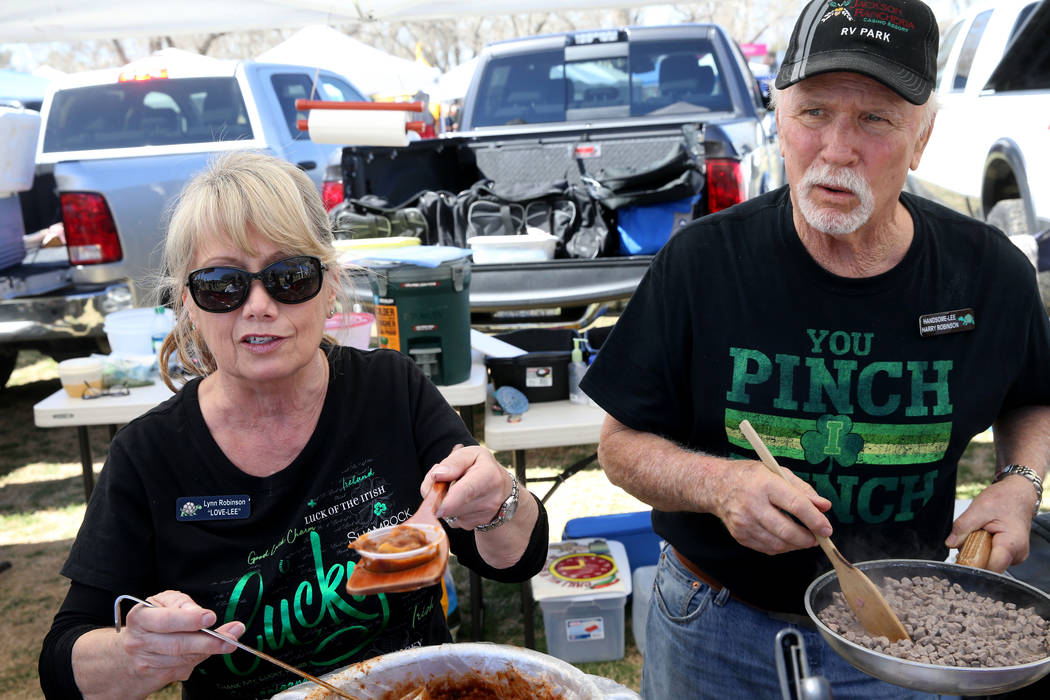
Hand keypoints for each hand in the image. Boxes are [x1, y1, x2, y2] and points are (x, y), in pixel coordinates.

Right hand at [118, 590, 243, 683]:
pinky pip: (185, 668)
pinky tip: (209, 650)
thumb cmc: (151, 620)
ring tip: (229, 642)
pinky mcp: (158, 676)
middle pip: (178, 644)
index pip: (166, 620)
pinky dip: (200, 658)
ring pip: (185, 659)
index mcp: (140, 619)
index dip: (189, 619)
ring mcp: (149, 662)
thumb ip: (180, 602)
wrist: (129, 653)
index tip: (210, 617)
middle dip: (208, 641)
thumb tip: (200, 612)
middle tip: (231, 636)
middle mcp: (141, 642)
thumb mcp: (162, 602)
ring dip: (210, 650)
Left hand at [422, 444, 511, 529]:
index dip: (451, 501)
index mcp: (489, 475)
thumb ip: (454, 461)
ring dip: (444, 502)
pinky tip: (459, 501)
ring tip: (455, 489)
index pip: (468, 490)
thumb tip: (437, 475)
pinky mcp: (473, 525)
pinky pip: (451, 519)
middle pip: (452, 505)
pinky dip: (449, 511)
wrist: (502, 490)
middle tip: (445, 480)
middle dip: (439, 494)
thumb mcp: (471, 454)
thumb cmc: (482, 467)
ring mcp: (483, 516)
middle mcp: (490, 499)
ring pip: (448, 513)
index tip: (439, 509)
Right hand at [709, 458, 832, 555]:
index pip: (796, 505)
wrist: (716, 485)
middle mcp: (753, 504)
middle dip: (807, 538)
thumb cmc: (750, 477)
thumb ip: (803, 490)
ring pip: (778, 544)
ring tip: (803, 538)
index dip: (815, 520)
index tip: (826, 528)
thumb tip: (824, 507)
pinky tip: (785, 539)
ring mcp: (744, 522)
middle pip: (787, 530)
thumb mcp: (777, 472)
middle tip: (817, 538)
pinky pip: (767, 548)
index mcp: (765, 484)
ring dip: (796, 544)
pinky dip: (781, 547)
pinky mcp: (740, 535)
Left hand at [945, 480, 1034, 571]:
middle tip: (970, 536)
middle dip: (972, 555)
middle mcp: (1017, 555)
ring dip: (977, 551)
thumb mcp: (979, 508)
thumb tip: (950, 543)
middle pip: (987, 566)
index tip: (960, 558)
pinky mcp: (1010, 555)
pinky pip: (991, 557)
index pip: (991, 568)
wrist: (1018, 495)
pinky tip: (984, 536)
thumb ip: (963, 527)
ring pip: (988, 562)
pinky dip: (983, 548)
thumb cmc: (1004, 499)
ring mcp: (1014, 556)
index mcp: (1012, 544)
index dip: (973, 565)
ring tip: (981, 532)